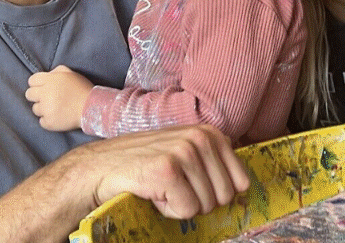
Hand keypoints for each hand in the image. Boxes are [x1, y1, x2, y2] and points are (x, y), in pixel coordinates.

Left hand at [26, 65, 93, 131]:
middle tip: (48, 98)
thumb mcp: (71, 74)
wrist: (92, 108)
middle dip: (37, 96)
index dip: (37, 84)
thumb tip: (47, 75)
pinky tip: (58, 116)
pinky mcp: (49, 122)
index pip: (32, 80)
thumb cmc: (82, 89)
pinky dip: (48, 120)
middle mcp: (46, 93)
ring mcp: (46, 109)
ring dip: (43, 109)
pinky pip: (41, 121)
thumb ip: (56, 71)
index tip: (44, 88)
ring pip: (35, 108)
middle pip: (29, 94)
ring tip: (56, 108)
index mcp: (50, 80)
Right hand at [80, 125, 249, 218]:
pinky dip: (168, 210)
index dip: (213, 193)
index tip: (190, 184)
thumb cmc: (144, 165)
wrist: (99, 169)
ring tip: (160, 187)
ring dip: (180, 205)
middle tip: (172, 187)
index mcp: (211, 133)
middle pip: (224, 197)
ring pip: (205, 205)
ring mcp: (184, 152)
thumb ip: (213, 161)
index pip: (240, 182)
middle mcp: (200, 137)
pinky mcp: (168, 170)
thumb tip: (244, 186)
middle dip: (198, 201)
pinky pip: (186, 211)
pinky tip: (152, 192)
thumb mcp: (185, 152)